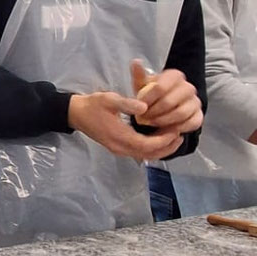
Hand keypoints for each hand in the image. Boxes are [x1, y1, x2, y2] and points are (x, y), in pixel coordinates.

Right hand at [68, 91, 182, 160]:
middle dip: (166, 147)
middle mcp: (120, 148)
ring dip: (161, 149)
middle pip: (148, 155)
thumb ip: (126, 103)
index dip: (163, 140)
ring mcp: (119, 150)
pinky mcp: (119, 148)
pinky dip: (153, 148)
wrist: (76, 114)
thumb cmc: (92, 105)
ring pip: (145, 156)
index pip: (146, 145)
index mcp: (119, 137)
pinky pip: (140, 152)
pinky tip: (160, 137)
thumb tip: (144, 107)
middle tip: (180, 134)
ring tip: (174, 136)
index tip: (175, 130)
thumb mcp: (108, 99)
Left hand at [130, 60, 203, 135]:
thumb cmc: (151, 95)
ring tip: (151, 123)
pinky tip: (165, 129)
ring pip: (180, 113)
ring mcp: (195, 102)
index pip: (160, 87)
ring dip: (163, 121)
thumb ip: (139, 75)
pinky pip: (191, 123)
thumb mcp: (142, 85)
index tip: (139, 107)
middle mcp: (188, 87)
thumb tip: (136, 62)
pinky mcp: (199, 115)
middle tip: (143, 119)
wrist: (162, 108)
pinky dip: (177, 128)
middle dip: (153, 112)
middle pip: (169, 102)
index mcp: (175, 76)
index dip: (147, 100)